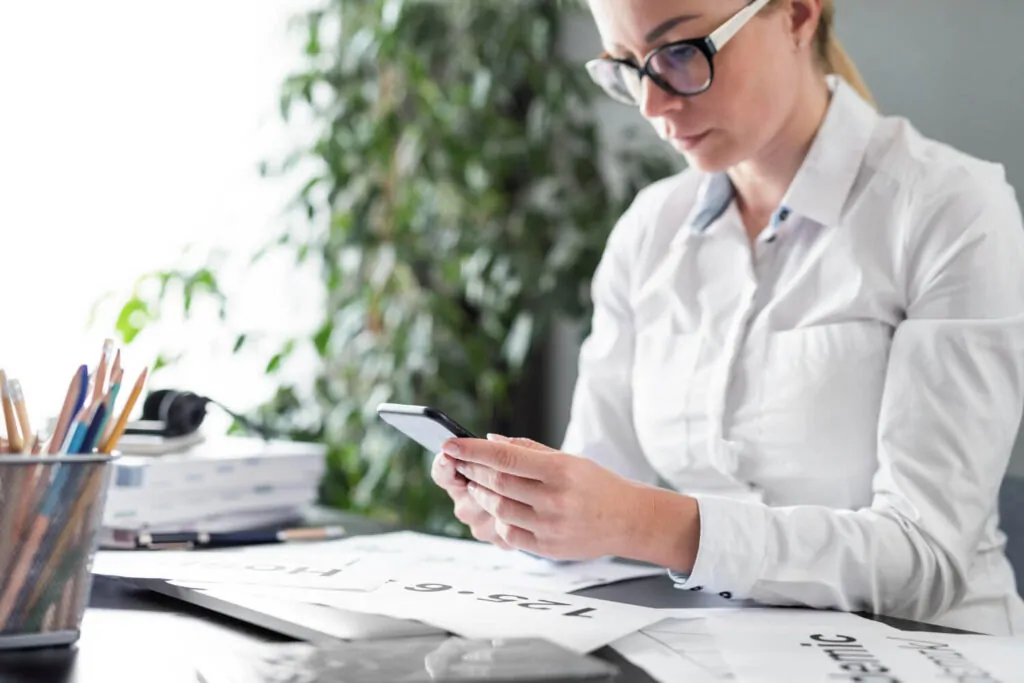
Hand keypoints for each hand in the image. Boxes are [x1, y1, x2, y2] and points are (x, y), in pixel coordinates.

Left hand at [439, 434, 648, 560]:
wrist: (626, 519)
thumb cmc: (595, 484)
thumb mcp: (567, 458)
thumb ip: (527, 449)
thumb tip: (489, 439)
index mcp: (560, 469)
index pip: (505, 457)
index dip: (472, 450)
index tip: (450, 444)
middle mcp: (555, 498)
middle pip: (497, 483)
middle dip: (472, 471)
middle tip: (458, 462)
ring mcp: (551, 526)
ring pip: (498, 509)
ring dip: (480, 494)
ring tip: (475, 484)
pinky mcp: (548, 547)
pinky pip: (509, 533)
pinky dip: (496, 519)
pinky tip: (496, 508)